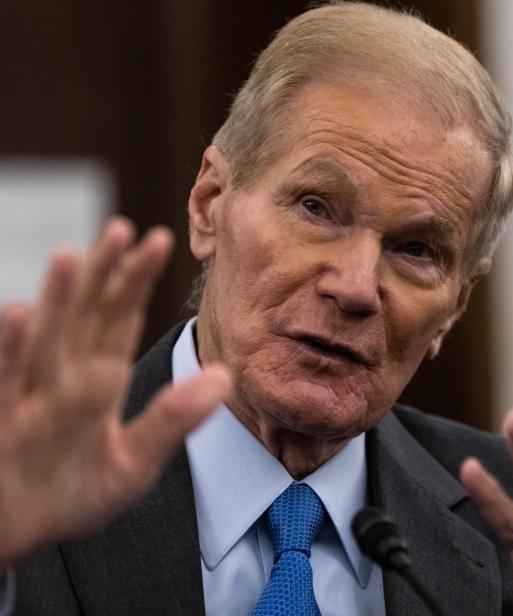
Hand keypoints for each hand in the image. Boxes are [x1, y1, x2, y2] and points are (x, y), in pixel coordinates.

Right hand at [0, 218, 231, 569]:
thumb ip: (175, 420)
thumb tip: (225, 377)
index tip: (159, 241)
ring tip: (73, 255)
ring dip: (59, 298)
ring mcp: (31, 393)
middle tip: (123, 228)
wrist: (24, 532)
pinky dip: (11, 347)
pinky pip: (5, 378)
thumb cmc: (77, 493)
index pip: (121, 319)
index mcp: (101, 380)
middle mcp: (67, 376)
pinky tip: (19, 313)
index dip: (138, 281)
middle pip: (87, 315)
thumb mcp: (137, 462)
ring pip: (48, 337)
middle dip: (104, 273)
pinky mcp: (1, 417)